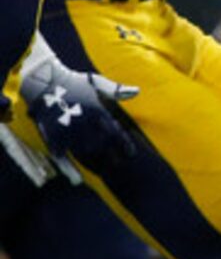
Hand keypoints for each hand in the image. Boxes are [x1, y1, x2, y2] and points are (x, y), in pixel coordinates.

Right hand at [17, 45, 141, 181]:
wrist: (45, 83)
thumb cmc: (74, 81)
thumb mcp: (97, 82)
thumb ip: (116, 90)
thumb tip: (137, 92)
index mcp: (98, 112)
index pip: (115, 133)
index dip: (124, 145)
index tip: (131, 154)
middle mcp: (84, 124)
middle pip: (102, 147)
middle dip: (112, 157)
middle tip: (119, 165)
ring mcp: (68, 131)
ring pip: (84, 153)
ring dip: (95, 164)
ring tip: (103, 171)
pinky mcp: (53, 136)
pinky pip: (63, 155)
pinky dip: (70, 166)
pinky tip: (77, 176)